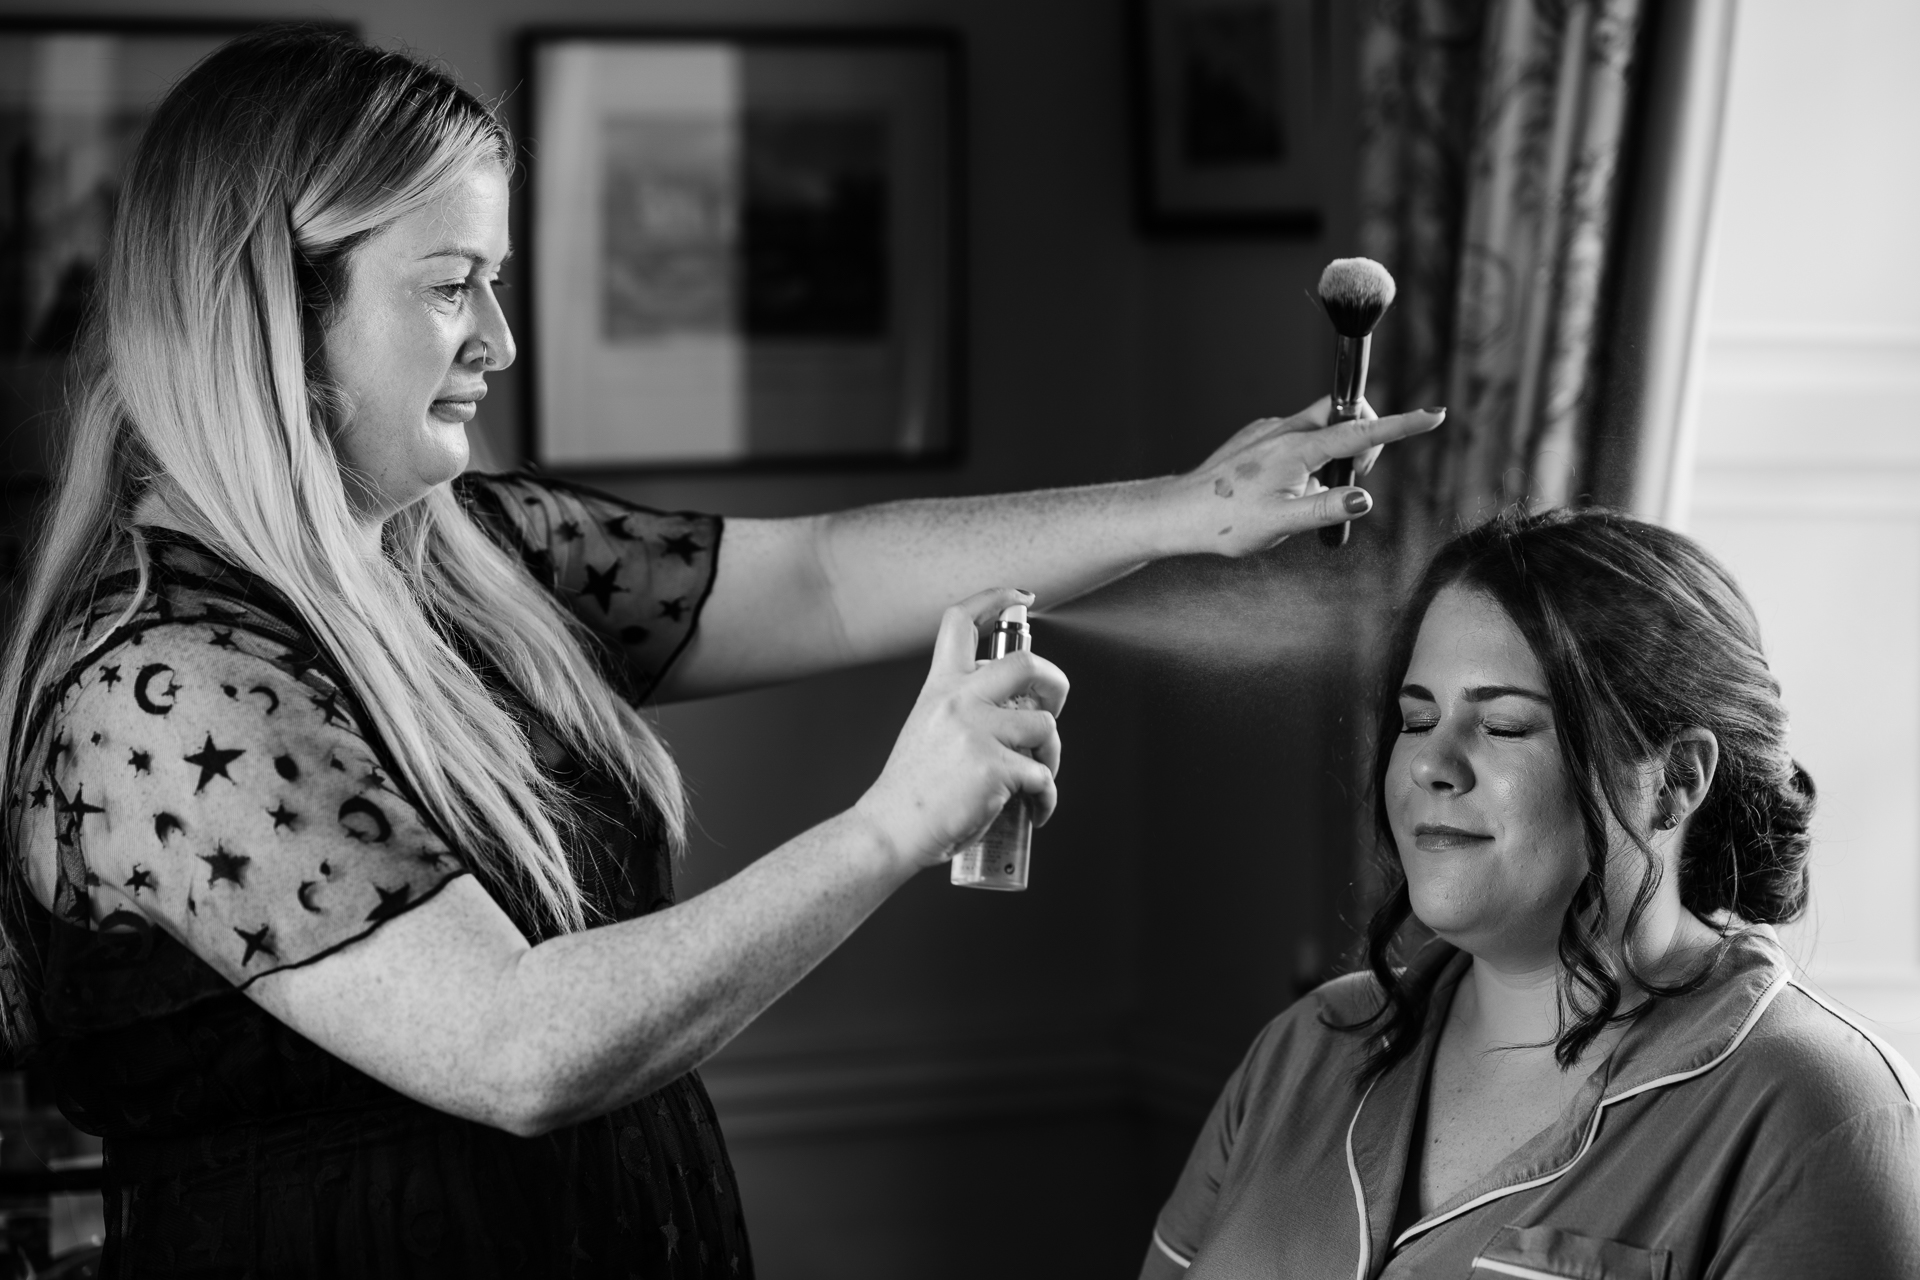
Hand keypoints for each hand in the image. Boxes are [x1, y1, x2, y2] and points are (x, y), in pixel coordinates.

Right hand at [853, 588, 1068, 871]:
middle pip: (1027, 664)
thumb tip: (1014, 707)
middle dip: (1056, 683)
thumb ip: (962, 707)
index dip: (994, 597)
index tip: (1020, 597)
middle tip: (1052, 705)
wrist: (890, 828)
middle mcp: (957, 701)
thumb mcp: (927, 727)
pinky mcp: (995, 768)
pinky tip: (1035, 810)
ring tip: (1035, 774)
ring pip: (1045, 726)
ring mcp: (977, 733)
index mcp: (939, 687)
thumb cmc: (912, 788)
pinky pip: (1043, 777)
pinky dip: (1047, 798)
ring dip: (1052, 755)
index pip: (961, 621)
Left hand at [1178, 398, 1444, 555]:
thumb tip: (1365, 499)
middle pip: (1345, 416)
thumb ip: (1326, 508)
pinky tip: (1281, 489)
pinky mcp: (1257, 437)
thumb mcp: (1281, 525)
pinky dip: (1307, 457)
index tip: (1435, 414)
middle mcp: (1285, 430)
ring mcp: (1270, 430)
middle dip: (1363, 439)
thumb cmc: (1227, 523)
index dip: (1401, 425)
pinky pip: (1297, 437)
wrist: (1178, 512)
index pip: (1360, 432)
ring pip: (1321, 428)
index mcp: (1297, 449)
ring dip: (1332, 454)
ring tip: (1305, 494)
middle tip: (1350, 480)